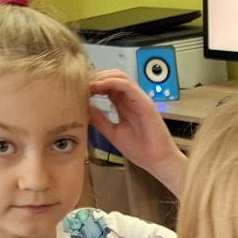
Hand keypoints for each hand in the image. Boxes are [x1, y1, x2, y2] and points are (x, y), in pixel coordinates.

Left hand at [89, 69, 185, 190]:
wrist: (157, 161)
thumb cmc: (140, 150)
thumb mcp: (113, 133)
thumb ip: (100, 120)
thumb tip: (85, 107)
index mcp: (125, 105)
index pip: (108, 86)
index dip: (93, 84)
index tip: (79, 90)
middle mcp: (132, 99)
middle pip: (113, 76)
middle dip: (96, 77)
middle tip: (81, 84)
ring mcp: (139, 99)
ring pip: (120, 76)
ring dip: (102, 77)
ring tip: (88, 85)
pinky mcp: (145, 102)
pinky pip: (127, 85)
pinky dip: (111, 82)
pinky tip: (98, 87)